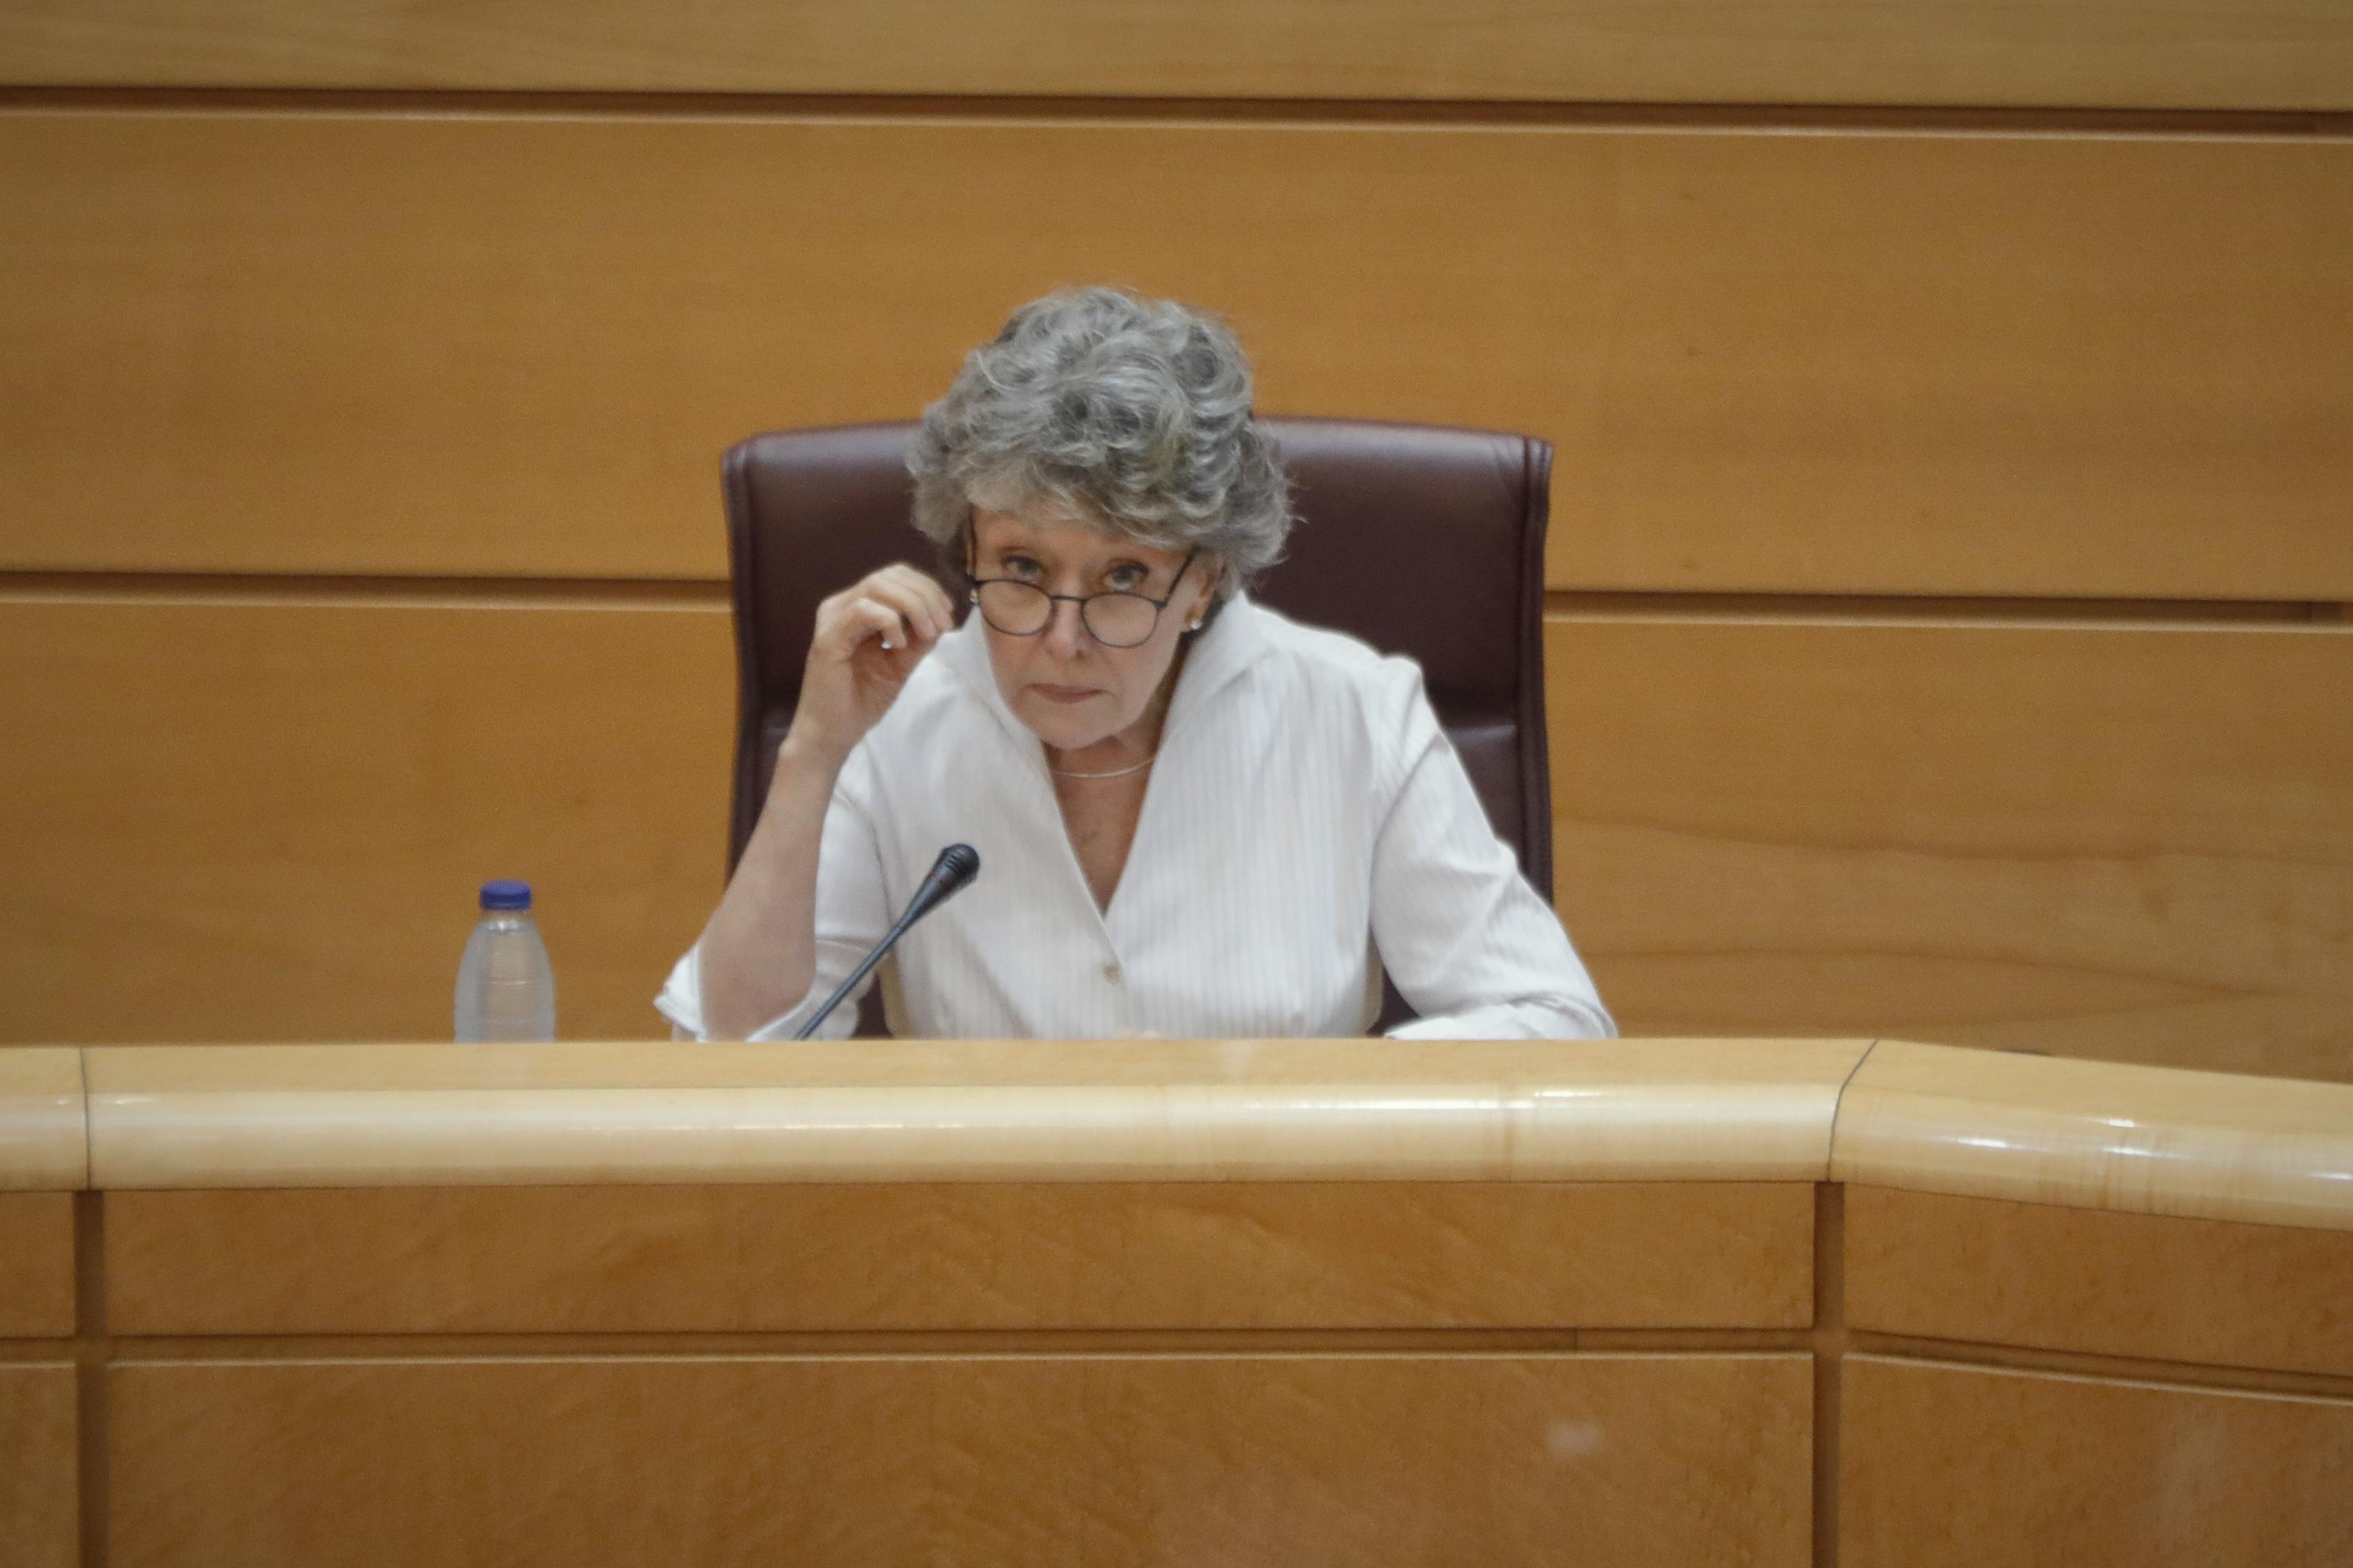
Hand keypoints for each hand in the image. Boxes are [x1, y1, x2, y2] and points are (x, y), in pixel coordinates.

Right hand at [787, 564, 958, 763]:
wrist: (832, 734)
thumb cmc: (861, 700)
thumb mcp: (900, 664)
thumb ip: (918, 639)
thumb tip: (942, 617)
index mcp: (856, 608)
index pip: (893, 577)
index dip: (926, 588)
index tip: (948, 614)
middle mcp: (840, 607)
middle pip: (888, 575)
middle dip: (925, 595)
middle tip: (943, 625)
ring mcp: (832, 620)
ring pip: (876, 586)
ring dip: (912, 606)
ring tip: (927, 634)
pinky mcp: (828, 638)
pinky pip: (863, 611)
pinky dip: (890, 622)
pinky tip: (899, 645)